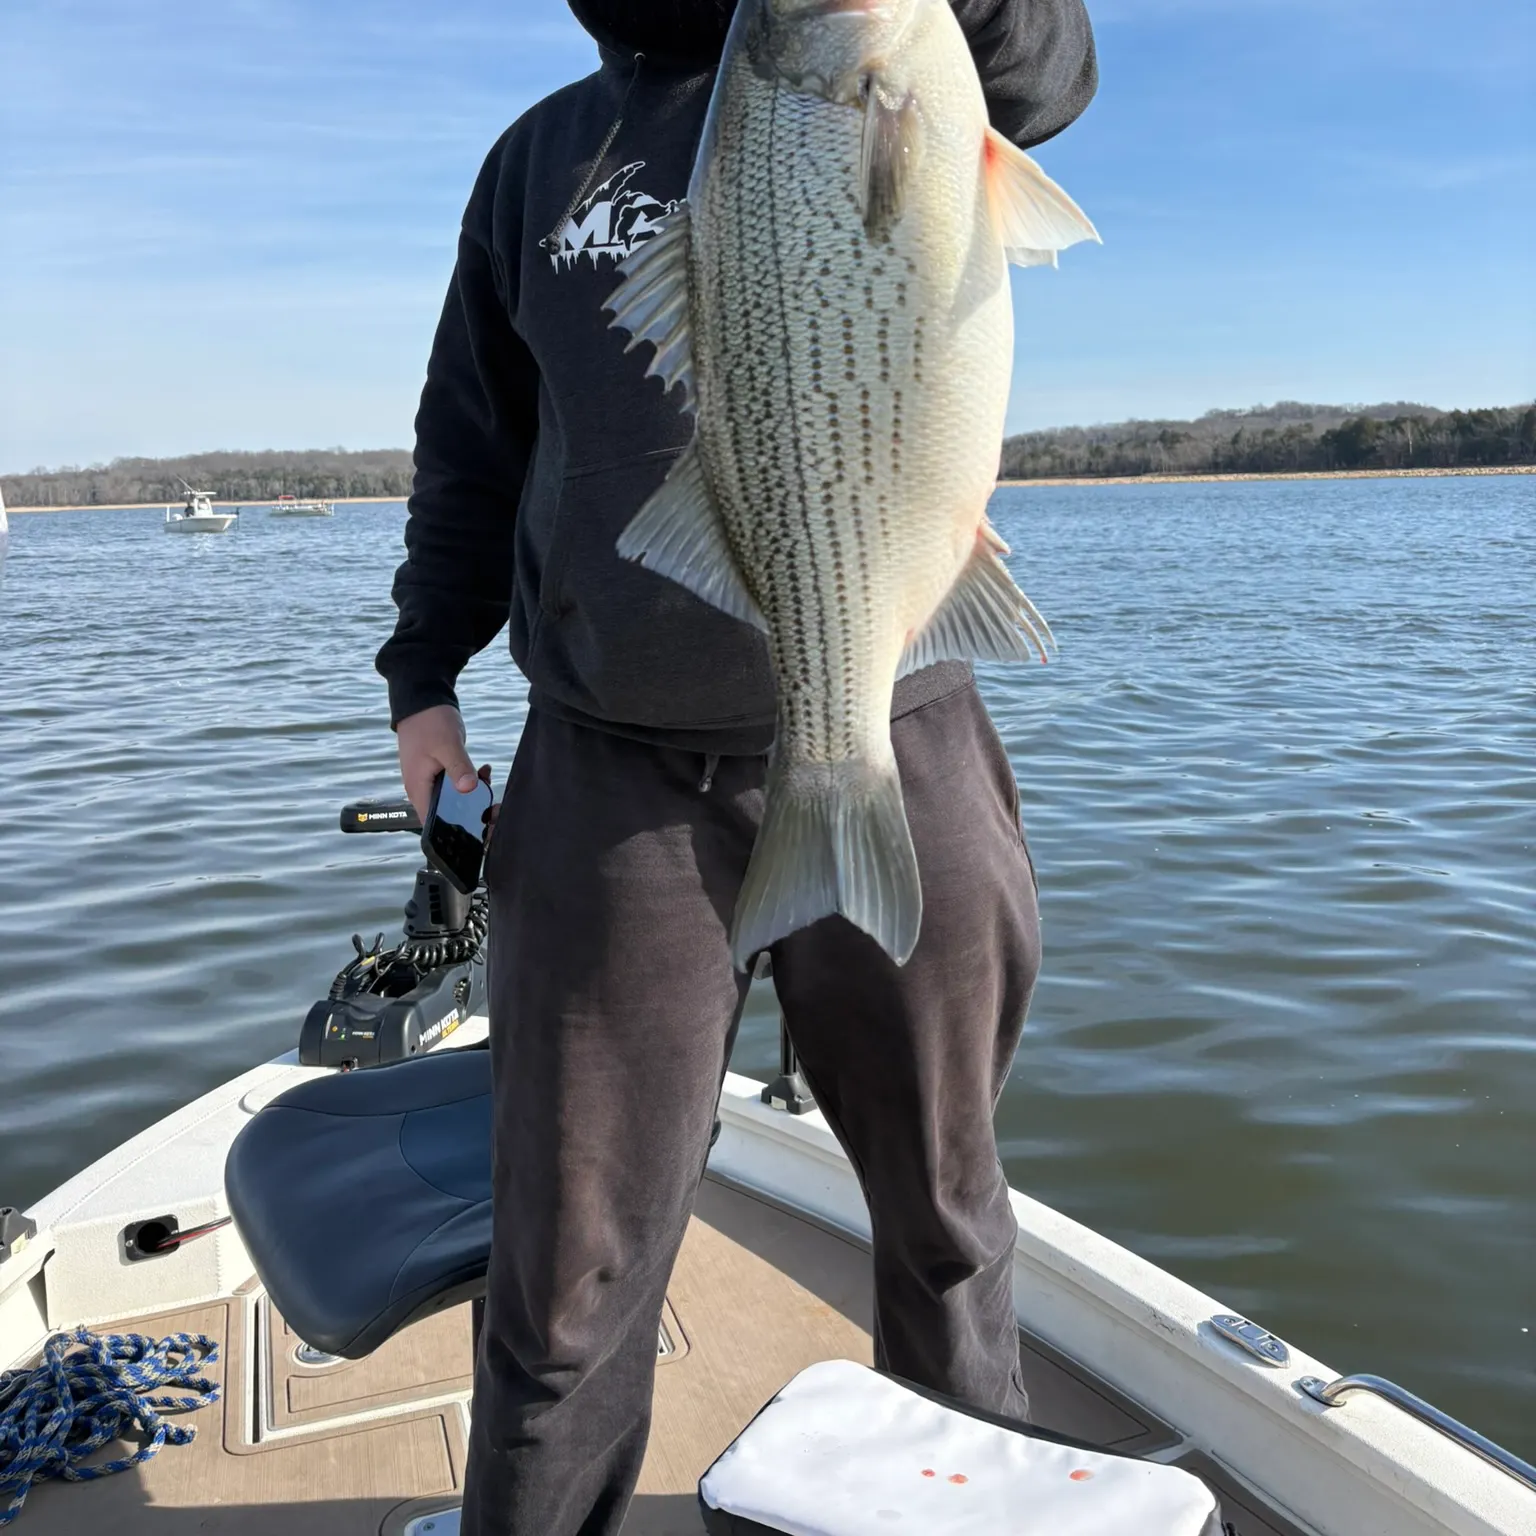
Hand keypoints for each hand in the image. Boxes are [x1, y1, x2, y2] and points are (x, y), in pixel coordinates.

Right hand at [396, 705, 489, 822]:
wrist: (422, 701)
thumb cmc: (429, 722)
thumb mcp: (447, 745)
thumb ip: (458, 767)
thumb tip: (468, 789)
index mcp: (418, 789)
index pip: (434, 824)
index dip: (456, 830)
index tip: (481, 825)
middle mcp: (422, 790)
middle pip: (447, 815)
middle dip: (471, 814)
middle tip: (493, 806)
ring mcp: (429, 781)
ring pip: (454, 801)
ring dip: (473, 796)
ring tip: (489, 783)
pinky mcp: (438, 773)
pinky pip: (456, 786)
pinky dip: (470, 782)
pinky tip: (482, 772)